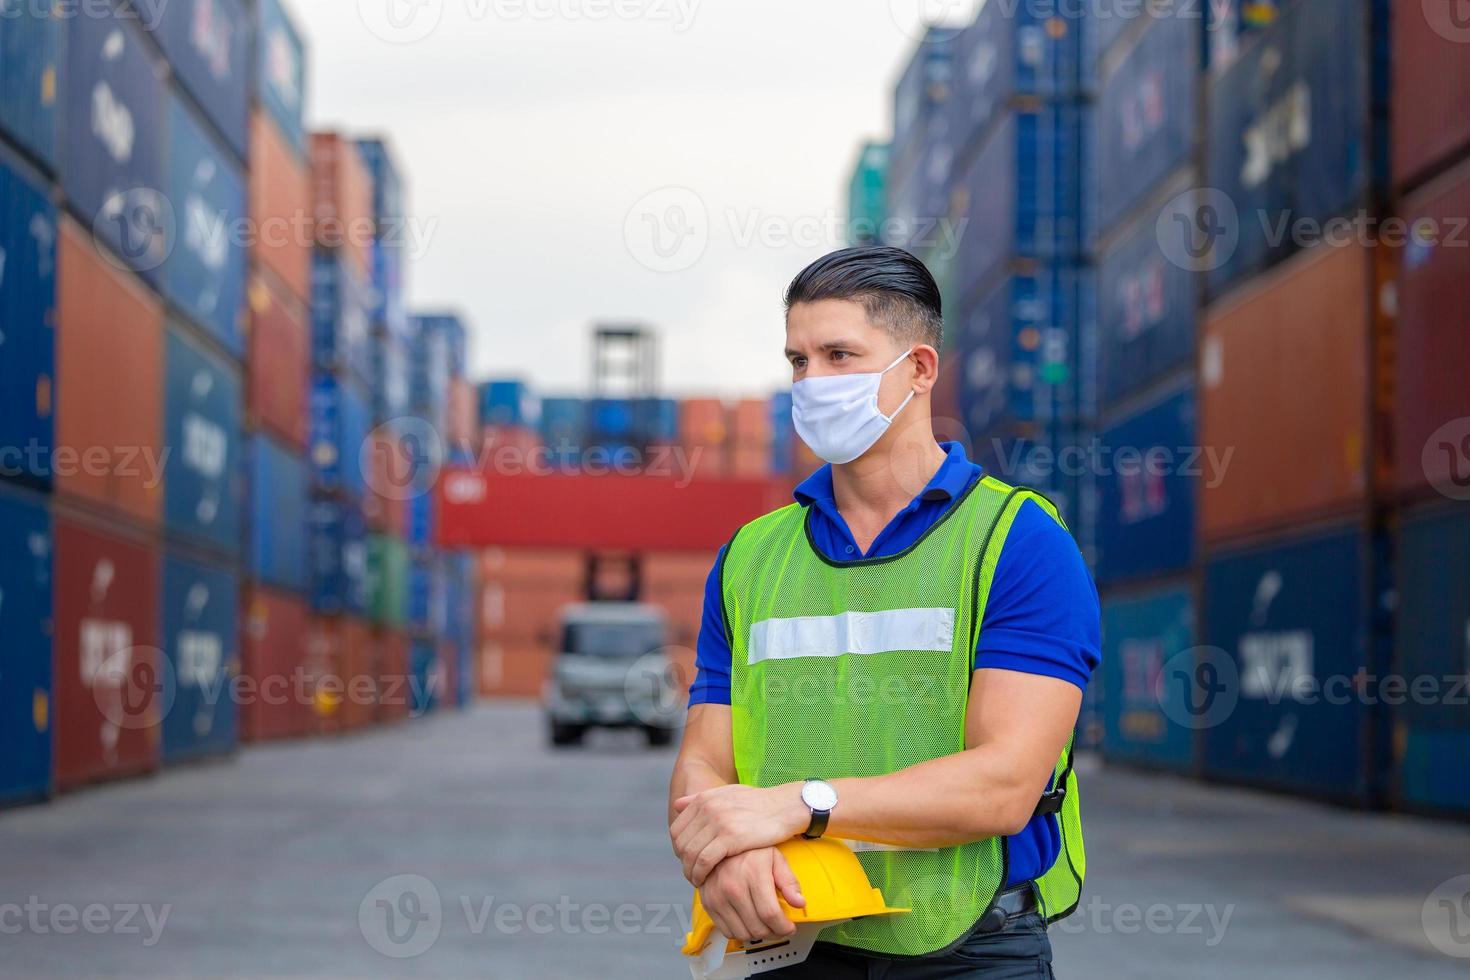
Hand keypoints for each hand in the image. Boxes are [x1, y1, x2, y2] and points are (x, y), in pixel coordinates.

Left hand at [670, 783, 808, 886]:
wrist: (785, 807)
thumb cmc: (759, 804)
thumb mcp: (729, 793)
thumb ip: (702, 798)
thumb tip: (677, 805)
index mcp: (705, 799)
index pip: (677, 829)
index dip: (679, 849)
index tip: (688, 860)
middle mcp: (707, 808)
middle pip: (681, 843)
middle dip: (684, 862)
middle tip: (692, 874)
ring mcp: (717, 821)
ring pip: (690, 853)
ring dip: (690, 871)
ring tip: (697, 880)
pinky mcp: (729, 837)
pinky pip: (704, 860)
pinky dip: (700, 873)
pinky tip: (704, 880)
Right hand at [699, 847, 805, 944]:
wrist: (718, 843)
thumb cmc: (748, 850)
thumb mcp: (774, 857)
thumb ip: (788, 880)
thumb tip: (799, 902)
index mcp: (753, 874)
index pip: (770, 914)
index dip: (784, 927)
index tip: (789, 927)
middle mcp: (733, 887)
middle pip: (758, 928)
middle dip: (774, 933)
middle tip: (780, 928)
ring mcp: (718, 897)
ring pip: (743, 934)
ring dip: (758, 936)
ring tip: (765, 926)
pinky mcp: (709, 904)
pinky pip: (727, 931)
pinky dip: (741, 932)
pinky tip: (749, 923)